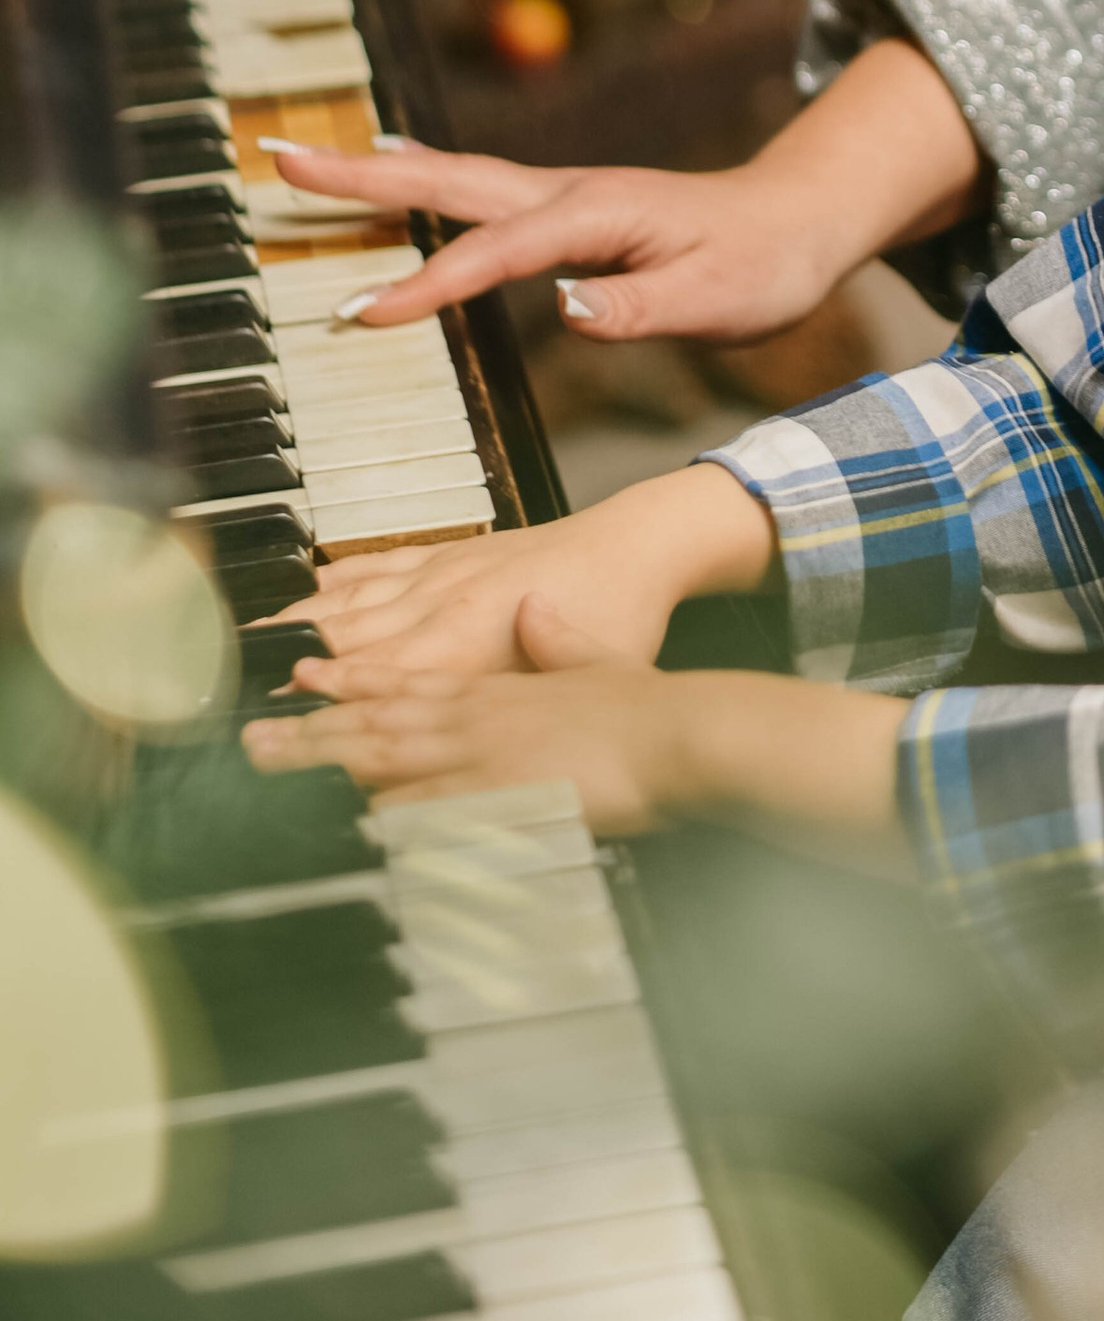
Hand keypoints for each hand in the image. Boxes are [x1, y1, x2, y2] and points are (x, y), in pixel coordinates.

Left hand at [247, 596, 697, 830]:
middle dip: (311, 732)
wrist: (684, 733)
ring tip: (275, 765)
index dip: (349, 684)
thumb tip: (535, 615)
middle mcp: (481, 717)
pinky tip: (353, 820)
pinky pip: (433, 810)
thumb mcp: (595, 659)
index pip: (407, 684)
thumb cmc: (645, 708)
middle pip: (378, 724)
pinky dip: (387, 813)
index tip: (302, 680)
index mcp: (497, 690)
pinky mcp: (506, 797)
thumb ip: (557, 644)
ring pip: (390, 759)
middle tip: (255, 739)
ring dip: (327, 764)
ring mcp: (490, 757)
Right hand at [255, 462, 772, 684]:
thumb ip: (525, 725)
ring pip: (356, 605)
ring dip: (303, 629)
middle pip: (356, 648)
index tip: (287, 723)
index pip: (387, 680)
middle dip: (298, 681)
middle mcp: (448, 605)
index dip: (336, 705)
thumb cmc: (622, 619)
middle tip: (245, 709)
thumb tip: (483, 775)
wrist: (642, 545)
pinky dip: (339, 581)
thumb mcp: (582, 685)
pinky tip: (310, 590)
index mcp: (475, 643)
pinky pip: (381, 566)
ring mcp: (446, 573)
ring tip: (250, 650)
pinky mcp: (454, 553)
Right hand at [267, 35, 985, 344]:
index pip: (495, 254)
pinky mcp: (567, 207)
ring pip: (454, 177)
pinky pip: (477, 190)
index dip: (427, 284)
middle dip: (360, 176)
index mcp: (597, 215)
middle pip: (448, 180)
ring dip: (378, 171)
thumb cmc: (765, 267)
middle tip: (279, 159)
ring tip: (304, 162)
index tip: (360, 314)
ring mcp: (564, 195)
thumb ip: (640, 310)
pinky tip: (393, 171)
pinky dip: (421, 178)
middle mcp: (569, 192)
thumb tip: (564, 311)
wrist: (802, 220)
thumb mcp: (720, 304)